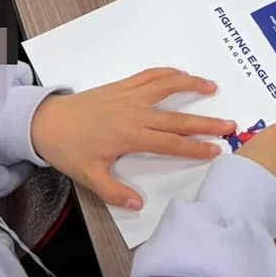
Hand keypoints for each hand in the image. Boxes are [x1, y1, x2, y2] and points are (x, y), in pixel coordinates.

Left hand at [28, 67, 234, 210]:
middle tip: (229, 124)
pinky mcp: (121, 86)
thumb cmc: (68, 149)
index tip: (215, 149)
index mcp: (129, 135)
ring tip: (212, 87)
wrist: (46, 121)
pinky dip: (168, 72)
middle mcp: (134, 112)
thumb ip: (115, 192)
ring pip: (166, 86)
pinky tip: (181, 74)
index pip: (170, 143)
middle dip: (205, 122)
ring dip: (191, 85)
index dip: (195, 147)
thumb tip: (139, 204)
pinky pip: (149, 75)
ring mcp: (129, 96)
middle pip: (177, 118)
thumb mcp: (89, 177)